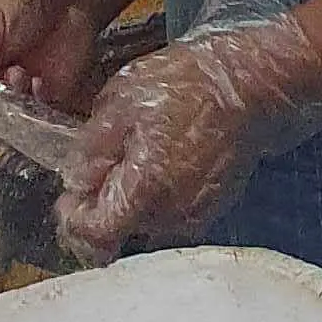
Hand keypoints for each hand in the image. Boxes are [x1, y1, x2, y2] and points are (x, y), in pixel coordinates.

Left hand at [55, 8, 321, 262]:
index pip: (95, 237)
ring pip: (145, 225)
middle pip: (119, 233)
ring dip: (130, 203)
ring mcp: (196, 215)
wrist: (252, 84)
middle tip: (98, 167)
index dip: (73, 220)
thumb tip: (76, 180)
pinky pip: (170, 215)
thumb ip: (92, 149)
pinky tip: (158, 161)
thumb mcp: (121, 101)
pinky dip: (156, 197)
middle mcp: (171, 216)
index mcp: (145, 191)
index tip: (69, 196)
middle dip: (101, 208)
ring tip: (132, 158)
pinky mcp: (213, 207)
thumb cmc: (189, 84)